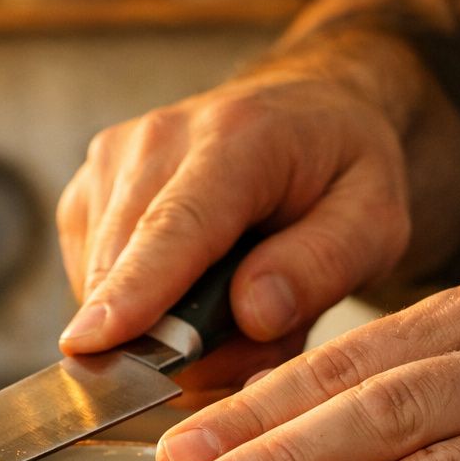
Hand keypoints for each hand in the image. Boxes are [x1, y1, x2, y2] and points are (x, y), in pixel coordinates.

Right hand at [55, 71, 411, 398]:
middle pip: (123, 266)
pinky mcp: (83, 196)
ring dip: (159, 326)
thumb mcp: (376, 222)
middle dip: (171, 338)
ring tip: (228, 304)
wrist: (301, 118)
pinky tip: (186, 290)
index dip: (135, 288)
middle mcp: (157, 140)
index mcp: (238, 137)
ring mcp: (109, 164)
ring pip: (101, 286)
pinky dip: (136, 309)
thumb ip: (323, 266)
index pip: (176, 225)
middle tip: (252, 342)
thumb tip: (253, 313)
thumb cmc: (338, 175)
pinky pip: (91, 285)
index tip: (93, 341)